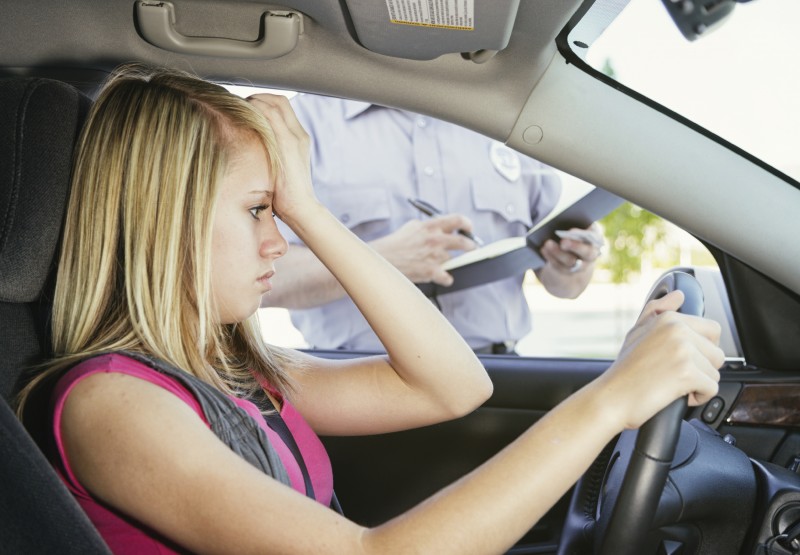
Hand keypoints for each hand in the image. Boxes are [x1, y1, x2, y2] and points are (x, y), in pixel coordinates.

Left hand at [246, 94, 318, 223]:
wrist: (301, 208)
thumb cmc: (286, 195)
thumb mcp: (279, 169)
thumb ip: (271, 156)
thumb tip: (251, 154)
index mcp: (299, 139)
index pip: (283, 107)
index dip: (264, 101)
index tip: (247, 107)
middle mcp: (299, 135)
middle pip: (280, 101)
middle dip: (258, 98)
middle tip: (240, 105)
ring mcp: (295, 138)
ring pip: (275, 105)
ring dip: (255, 102)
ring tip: (238, 109)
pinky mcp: (288, 144)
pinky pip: (271, 117)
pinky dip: (257, 111)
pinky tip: (242, 116)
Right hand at [370, 215, 476, 285]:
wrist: (381, 260)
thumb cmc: (394, 244)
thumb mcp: (411, 227)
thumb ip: (428, 227)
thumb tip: (442, 228)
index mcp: (430, 226)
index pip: (457, 220)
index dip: (467, 224)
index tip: (469, 229)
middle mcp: (435, 239)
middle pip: (463, 241)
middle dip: (470, 246)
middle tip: (471, 248)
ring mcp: (434, 256)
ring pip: (451, 260)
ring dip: (446, 263)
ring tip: (434, 264)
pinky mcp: (431, 271)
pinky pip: (447, 277)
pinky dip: (446, 279)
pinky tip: (442, 278)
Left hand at [540, 223, 603, 274]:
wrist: (575, 250)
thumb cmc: (577, 231)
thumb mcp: (579, 226)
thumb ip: (576, 222)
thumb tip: (564, 218)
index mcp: (597, 239)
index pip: (593, 237)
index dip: (583, 234)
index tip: (571, 230)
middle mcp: (592, 254)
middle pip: (586, 253)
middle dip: (574, 246)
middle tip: (563, 241)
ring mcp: (581, 265)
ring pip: (570, 262)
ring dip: (558, 252)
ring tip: (547, 243)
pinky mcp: (568, 270)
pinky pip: (559, 266)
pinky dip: (550, 257)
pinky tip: (543, 249)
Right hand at [597, 290, 723, 430]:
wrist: (612, 398)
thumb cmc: (624, 370)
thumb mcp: (636, 333)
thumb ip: (657, 311)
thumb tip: (678, 295)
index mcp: (668, 318)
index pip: (712, 330)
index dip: (700, 350)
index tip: (679, 359)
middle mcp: (677, 330)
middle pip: (717, 353)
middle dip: (702, 368)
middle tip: (674, 373)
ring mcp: (683, 350)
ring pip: (715, 372)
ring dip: (698, 384)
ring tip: (671, 384)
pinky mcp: (687, 373)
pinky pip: (711, 388)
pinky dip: (697, 398)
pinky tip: (675, 395)